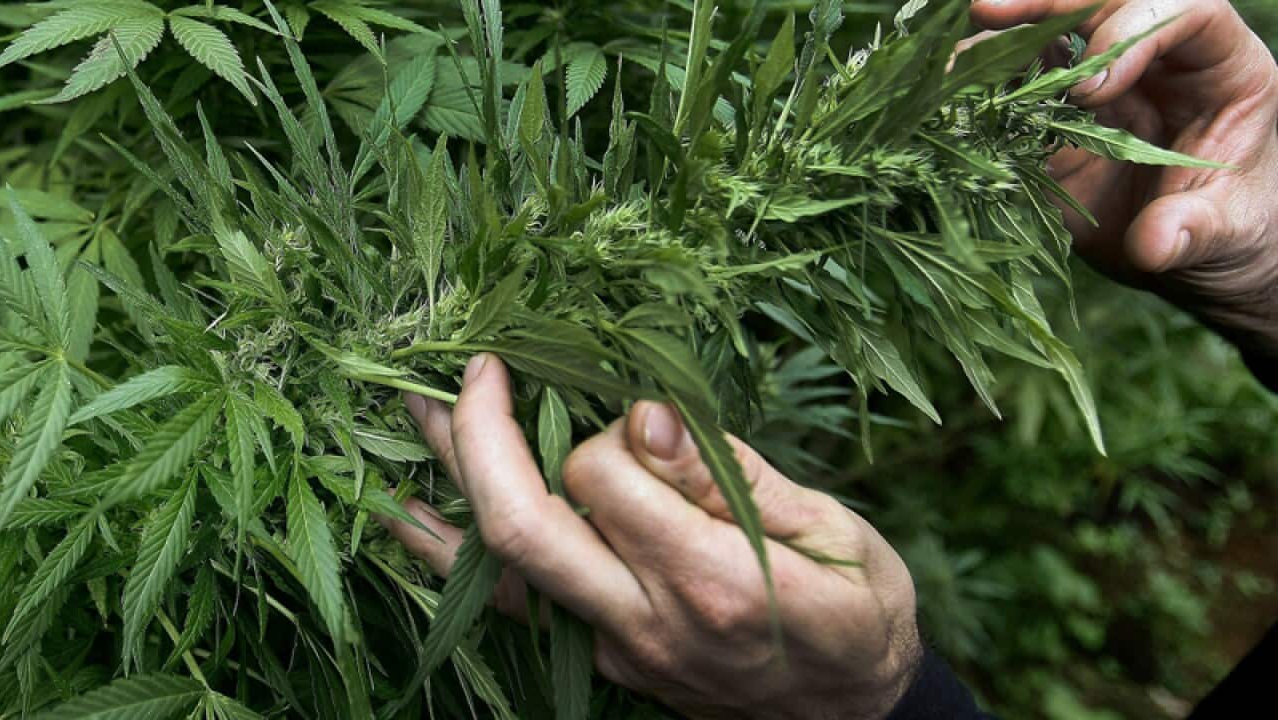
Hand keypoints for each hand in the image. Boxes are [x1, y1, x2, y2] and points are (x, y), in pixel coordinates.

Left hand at [378, 354, 920, 719]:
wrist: (860, 718)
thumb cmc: (862, 611)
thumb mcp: (830, 528)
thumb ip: (728, 475)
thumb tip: (643, 416)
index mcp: (716, 580)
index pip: (603, 479)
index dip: (607, 427)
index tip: (640, 412)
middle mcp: (649, 624)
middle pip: (522, 528)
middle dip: (482, 439)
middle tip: (474, 370)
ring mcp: (619, 651)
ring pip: (500, 574)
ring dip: (449, 491)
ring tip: (417, 420)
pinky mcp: (607, 661)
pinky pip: (517, 607)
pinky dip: (459, 557)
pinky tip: (419, 519)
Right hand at [973, 0, 1277, 357]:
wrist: (1192, 254)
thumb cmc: (1229, 230)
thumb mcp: (1225, 232)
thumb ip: (1196, 228)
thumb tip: (1156, 242)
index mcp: (1216, 67)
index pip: (1183, 11)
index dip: (1132, 31)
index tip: (1091, 87)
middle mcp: (1152, 59)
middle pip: (1101, 2)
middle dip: (1047, 4)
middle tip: (990, 9)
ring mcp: (1096, 85)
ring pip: (1045, 38)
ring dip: (996, 40)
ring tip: (950, 61)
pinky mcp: (1052, 118)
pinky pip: (1012, 92)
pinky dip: (976, 95)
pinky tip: (941, 104)